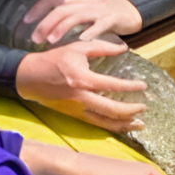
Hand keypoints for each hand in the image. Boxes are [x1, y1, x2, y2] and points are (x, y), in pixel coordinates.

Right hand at [15, 40, 147, 130]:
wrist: (29, 77)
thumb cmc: (53, 60)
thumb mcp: (77, 48)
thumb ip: (102, 47)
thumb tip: (124, 47)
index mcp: (82, 79)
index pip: (111, 84)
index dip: (130, 86)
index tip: (143, 85)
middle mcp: (81, 97)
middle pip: (110, 109)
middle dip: (130, 111)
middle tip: (144, 107)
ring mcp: (77, 109)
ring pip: (104, 122)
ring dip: (123, 124)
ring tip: (139, 123)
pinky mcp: (74, 115)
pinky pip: (97, 124)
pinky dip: (111, 127)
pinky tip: (123, 126)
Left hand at [25, 0, 144, 44]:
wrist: (131, 10)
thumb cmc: (102, 14)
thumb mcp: (82, 12)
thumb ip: (67, 17)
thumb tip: (46, 29)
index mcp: (76, 1)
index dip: (37, 8)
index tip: (25, 21)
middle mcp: (84, 3)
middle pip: (61, 10)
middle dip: (46, 23)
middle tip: (36, 38)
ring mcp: (98, 10)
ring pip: (76, 16)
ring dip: (62, 27)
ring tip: (51, 40)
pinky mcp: (111, 19)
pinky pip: (100, 25)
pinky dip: (90, 31)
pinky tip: (82, 40)